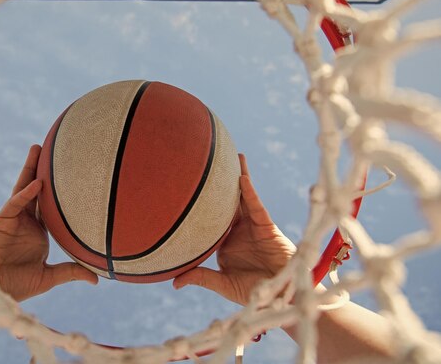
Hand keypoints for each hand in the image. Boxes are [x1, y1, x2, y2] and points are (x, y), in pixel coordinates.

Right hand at [0, 145, 97, 302]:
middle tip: (54, 150)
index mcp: (38, 232)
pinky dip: (26, 193)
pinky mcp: (2, 220)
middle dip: (43, 170)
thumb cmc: (16, 285)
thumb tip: (97, 279)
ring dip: (31, 169)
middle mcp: (27, 221)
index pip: (51, 206)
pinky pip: (16, 203)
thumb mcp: (49, 276)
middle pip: (37, 190)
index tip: (73, 176)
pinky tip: (38, 183)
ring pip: (24, 188)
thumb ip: (71, 271)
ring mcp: (14, 218)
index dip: (60, 191)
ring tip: (38, 148)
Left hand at [173, 154, 295, 305]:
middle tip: (210, 161)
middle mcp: (238, 230)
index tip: (186, 189)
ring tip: (233, 156)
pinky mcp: (267, 226)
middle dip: (221, 183)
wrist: (279, 297)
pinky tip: (242, 179)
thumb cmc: (252, 291)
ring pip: (243, 198)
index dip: (201, 204)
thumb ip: (201, 277)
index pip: (210, 218)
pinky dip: (250, 193)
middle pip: (227, 202)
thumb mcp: (222, 283)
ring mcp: (252, 226)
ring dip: (239, 177)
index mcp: (225, 241)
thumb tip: (174, 282)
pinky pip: (257, 207)